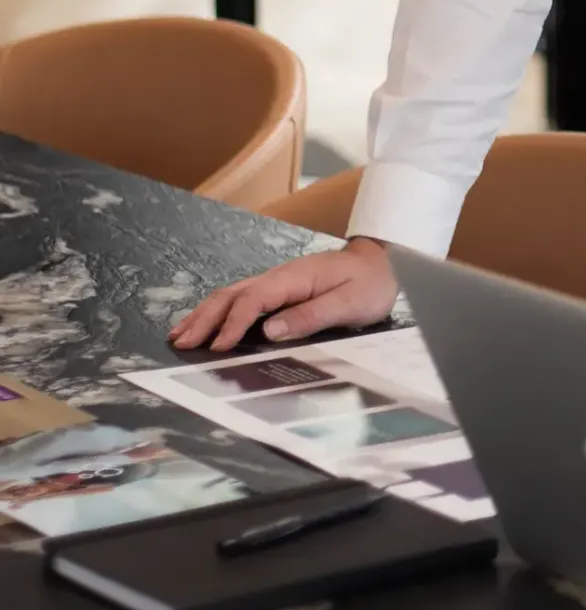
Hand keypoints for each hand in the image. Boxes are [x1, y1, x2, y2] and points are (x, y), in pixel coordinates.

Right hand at [170, 238, 397, 353]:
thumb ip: (311, 315)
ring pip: (231, 295)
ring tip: (180, 335)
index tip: (217, 347)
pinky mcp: (278, 290)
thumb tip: (270, 330)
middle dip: (205, 319)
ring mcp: (276, 281)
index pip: (254, 300)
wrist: (382, 262)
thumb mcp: (349, 303)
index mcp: (294, 278)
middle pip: (232, 294)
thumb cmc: (369, 284)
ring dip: (204, 314)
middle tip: (182, 344)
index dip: (233, 324)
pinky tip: (206, 324)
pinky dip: (218, 312)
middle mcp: (279, 276)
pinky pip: (241, 299)